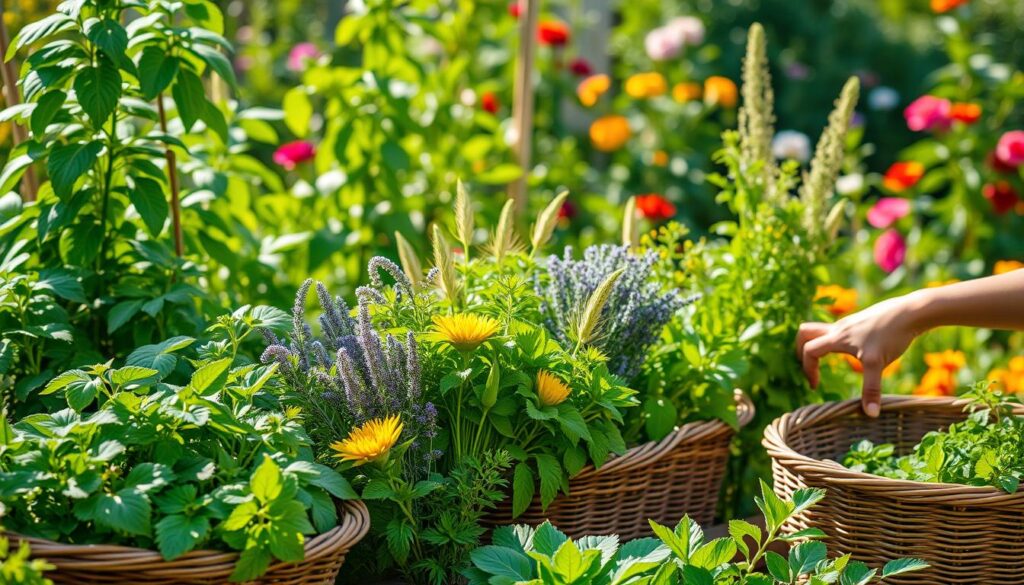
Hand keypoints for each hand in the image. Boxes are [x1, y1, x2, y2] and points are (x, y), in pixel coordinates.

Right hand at [797, 295, 922, 416]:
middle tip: (809, 366)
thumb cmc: (891, 335)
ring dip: (818, 344)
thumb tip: (870, 414)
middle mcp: (838, 328)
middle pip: (805, 332)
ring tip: (827, 361)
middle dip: (801, 350)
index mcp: (836, 338)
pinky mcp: (860, 321)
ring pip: (822, 330)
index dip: (808, 370)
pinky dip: (835, 341)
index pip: (809, 351)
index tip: (816, 386)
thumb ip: (871, 389)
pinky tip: (852, 352)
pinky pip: (838, 330)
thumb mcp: (878, 364)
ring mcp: (849, 323)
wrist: (911, 312)